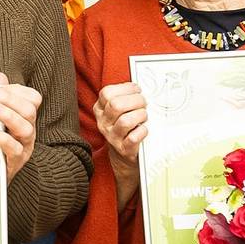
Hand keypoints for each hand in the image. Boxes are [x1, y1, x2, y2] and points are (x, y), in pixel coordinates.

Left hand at [0, 72, 41, 180]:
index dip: (15, 91)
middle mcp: (29, 130)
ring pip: (26, 128)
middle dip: (9, 100)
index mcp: (26, 116)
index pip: (32, 98)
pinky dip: (4, 139)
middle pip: (29, 110)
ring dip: (8, 115)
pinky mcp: (15, 162)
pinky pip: (15, 150)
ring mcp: (24, 146)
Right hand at [92, 83, 148, 205]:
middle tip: (144, 103)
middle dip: (136, 101)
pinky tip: (144, 129)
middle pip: (116, 105)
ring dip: (140, 116)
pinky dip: (142, 131)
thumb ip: (124, 97)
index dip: (125, 89)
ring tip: (144, 117)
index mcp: (100, 110)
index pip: (107, 93)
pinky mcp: (124, 149)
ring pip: (126, 121)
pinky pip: (133, 138)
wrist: (123, 155)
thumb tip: (140, 87)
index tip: (137, 90)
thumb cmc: (125, 127)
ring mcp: (112, 137)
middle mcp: (103, 123)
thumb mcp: (118, 111)